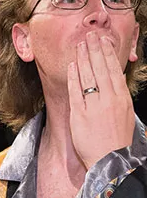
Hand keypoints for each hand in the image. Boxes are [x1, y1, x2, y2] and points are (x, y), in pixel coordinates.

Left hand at [68, 31, 134, 168]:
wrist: (111, 162)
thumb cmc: (117, 141)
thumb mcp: (125, 116)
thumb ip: (118, 99)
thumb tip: (114, 84)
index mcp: (122, 99)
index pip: (114, 70)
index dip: (108, 54)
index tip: (104, 41)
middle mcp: (110, 100)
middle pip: (102, 69)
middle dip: (95, 49)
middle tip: (90, 35)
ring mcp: (95, 106)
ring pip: (89, 77)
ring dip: (84, 58)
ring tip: (80, 45)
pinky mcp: (80, 115)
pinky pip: (76, 91)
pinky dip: (74, 77)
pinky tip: (72, 66)